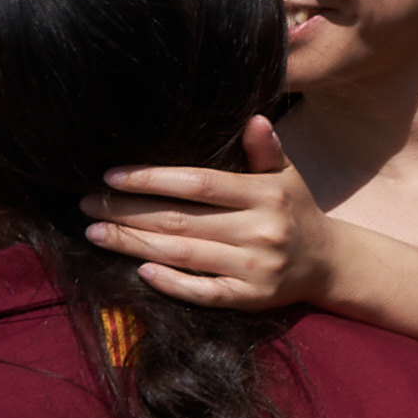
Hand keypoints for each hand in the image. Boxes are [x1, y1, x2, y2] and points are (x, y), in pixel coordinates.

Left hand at [84, 113, 343, 311]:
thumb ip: (265, 149)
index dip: (151, 179)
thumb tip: (253, 118)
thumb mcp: (286, 176)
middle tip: (88, 205)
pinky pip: (204, 293)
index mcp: (267, 195)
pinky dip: (171, 283)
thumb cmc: (294, 211)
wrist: (329, 263)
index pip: (199, 184)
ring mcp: (257, 267)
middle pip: (181, 220)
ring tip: (95, 234)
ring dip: (133, 244)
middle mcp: (262, 231)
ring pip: (184, 254)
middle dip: (127, 212)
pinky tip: (140, 271)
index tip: (111, 176)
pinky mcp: (252, 298)